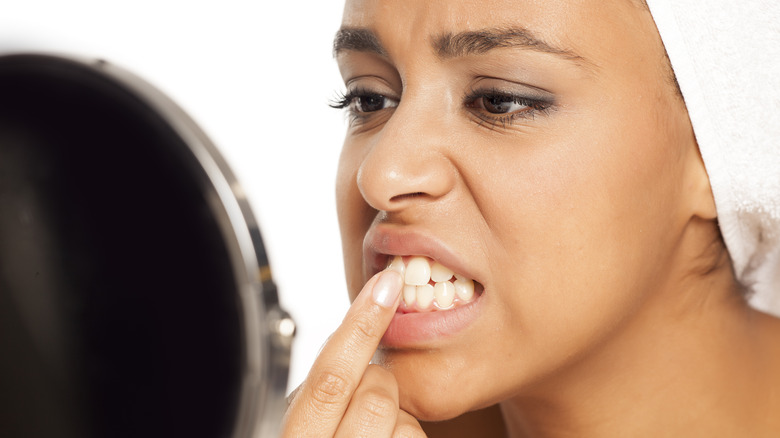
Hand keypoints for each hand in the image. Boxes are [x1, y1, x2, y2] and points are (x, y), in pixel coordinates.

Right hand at [282, 270, 425, 436]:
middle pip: (377, 388)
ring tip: (371, 436)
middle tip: (360, 404)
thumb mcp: (301, 428)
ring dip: (397, 420)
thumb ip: (320, 392)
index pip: (331, 377)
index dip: (361, 326)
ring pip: (405, 420)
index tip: (386, 284)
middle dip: (378, 384)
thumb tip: (351, 335)